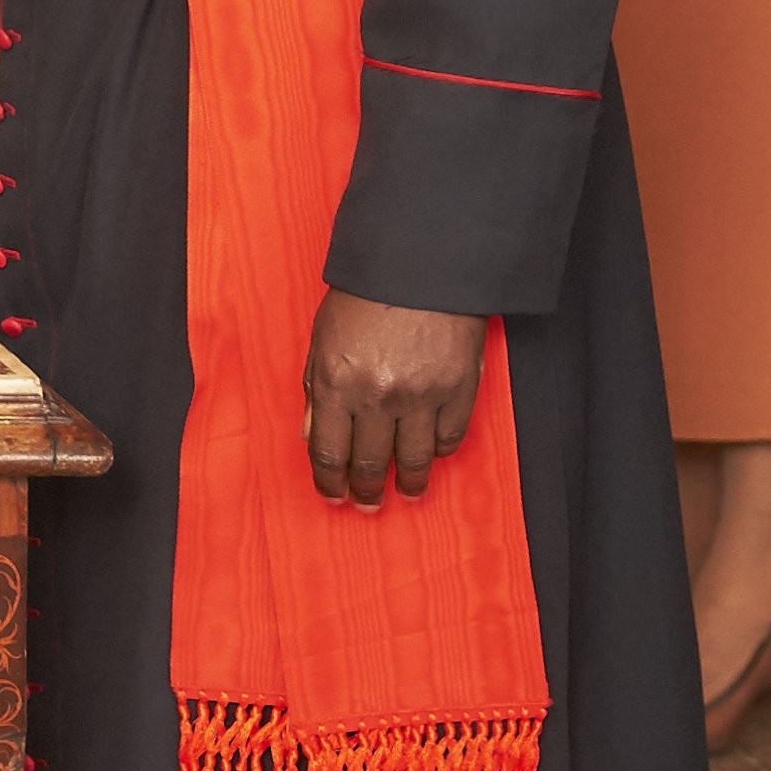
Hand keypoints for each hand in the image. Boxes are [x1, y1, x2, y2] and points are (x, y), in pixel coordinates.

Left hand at [299, 289, 488, 509]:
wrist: (419, 266)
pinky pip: (450, 438)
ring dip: (409, 484)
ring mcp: (421, 397)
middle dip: (365, 490)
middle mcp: (376, 397)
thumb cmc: (364, 298)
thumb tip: (311, 435)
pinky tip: (433, 457)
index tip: (332, 496)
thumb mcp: (321, 338)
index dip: (329, 481)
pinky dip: (440, 452)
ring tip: (407, 493)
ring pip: (415, 461)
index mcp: (335, 382)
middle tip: (366, 503)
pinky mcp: (459, 391)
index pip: (328, 452)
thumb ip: (315, 389)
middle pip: (370, 464)